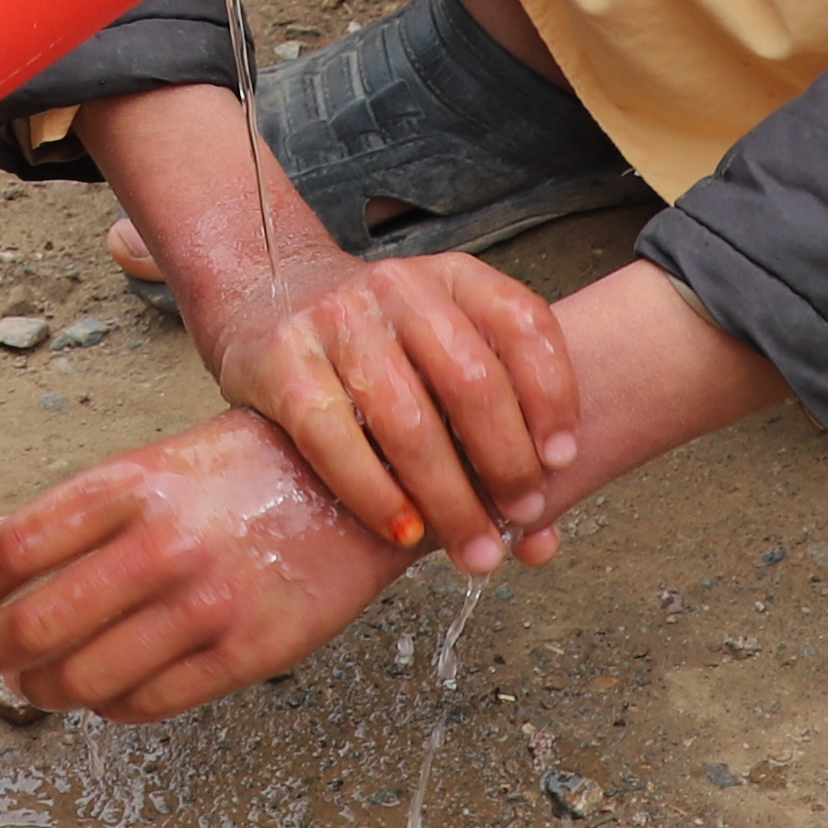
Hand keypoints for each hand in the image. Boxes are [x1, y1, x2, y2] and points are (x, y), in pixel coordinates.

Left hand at [0, 410, 413, 721]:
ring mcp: (206, 604)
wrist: (365, 481)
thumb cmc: (245, 469)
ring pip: (86, 679)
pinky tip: (99, 695)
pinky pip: (150, 703)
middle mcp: (161, 545)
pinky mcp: (249, 653)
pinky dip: (109, 708)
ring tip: (32, 684)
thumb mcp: (152, 465)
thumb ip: (69, 509)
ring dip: (42, 690)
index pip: (14, 549)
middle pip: (36, 625)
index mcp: (129, 485)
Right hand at [195, 245, 581, 576]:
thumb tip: (541, 542)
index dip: (552, 397)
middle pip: (471, 380)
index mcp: (453, 277)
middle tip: (520, 518)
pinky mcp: (282, 362)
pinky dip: (376, 496)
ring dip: (450, 499)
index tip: (561, 462)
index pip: (523, 324)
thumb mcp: (440, 352)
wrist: (266, 297)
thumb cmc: (377, 346)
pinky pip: (335, 440)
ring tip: (473, 550)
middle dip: (506, 463)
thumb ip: (496, 428)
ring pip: (408, 421)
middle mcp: (398, 287)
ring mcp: (336, 321)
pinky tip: (403, 533)